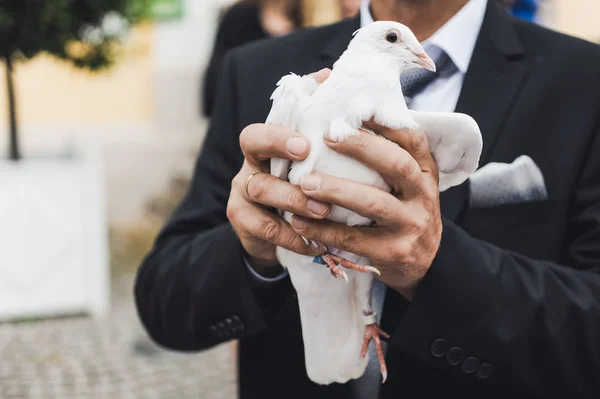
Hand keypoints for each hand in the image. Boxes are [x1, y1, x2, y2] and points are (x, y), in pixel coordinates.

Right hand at [227, 70, 331, 275]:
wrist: (276, 232)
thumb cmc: (299, 185)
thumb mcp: (308, 157)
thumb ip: (314, 119)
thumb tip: (330, 75)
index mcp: (266, 147)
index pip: (259, 130)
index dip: (277, 134)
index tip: (305, 144)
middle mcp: (249, 166)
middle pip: (252, 150)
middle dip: (280, 154)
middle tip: (311, 167)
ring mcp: (242, 195)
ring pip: (261, 191)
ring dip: (295, 200)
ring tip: (324, 209)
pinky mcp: (244, 224)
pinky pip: (267, 229)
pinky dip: (295, 236)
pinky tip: (316, 241)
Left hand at [289, 122, 442, 299]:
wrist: (426, 264)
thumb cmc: (404, 212)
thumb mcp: (409, 183)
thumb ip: (388, 157)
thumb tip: (347, 119)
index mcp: (425, 172)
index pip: (413, 139)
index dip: (386, 121)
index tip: (355, 106)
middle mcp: (423, 195)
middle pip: (396, 165)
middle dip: (361, 148)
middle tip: (327, 135)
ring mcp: (411, 225)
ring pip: (374, 203)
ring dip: (337, 190)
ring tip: (306, 183)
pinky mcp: (394, 253)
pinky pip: (355, 239)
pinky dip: (324, 229)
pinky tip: (299, 221)